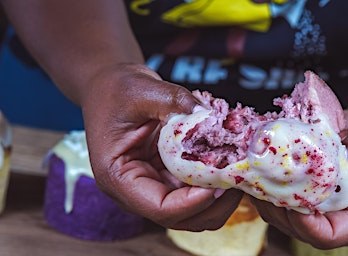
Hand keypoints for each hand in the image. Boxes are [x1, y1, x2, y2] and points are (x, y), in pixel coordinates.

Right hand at [80, 63, 242, 230]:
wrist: (109, 86)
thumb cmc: (116, 90)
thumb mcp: (142, 90)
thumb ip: (174, 101)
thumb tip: (208, 116)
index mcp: (119, 177)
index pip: (159, 208)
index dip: (193, 203)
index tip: (219, 183)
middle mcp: (137, 189)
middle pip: (182, 217)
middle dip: (214, 204)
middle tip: (238, 178)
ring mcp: (155, 185)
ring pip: (194, 210)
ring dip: (220, 196)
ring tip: (238, 170)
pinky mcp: (170, 176)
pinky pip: (197, 190)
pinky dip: (215, 181)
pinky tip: (229, 161)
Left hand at [251, 101, 347, 248]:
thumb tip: (340, 148)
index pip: (331, 235)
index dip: (304, 224)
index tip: (286, 199)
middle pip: (304, 231)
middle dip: (279, 212)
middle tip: (260, 186)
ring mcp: (330, 208)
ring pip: (290, 220)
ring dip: (270, 202)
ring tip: (255, 179)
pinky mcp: (315, 195)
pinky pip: (289, 202)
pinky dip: (272, 190)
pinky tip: (261, 173)